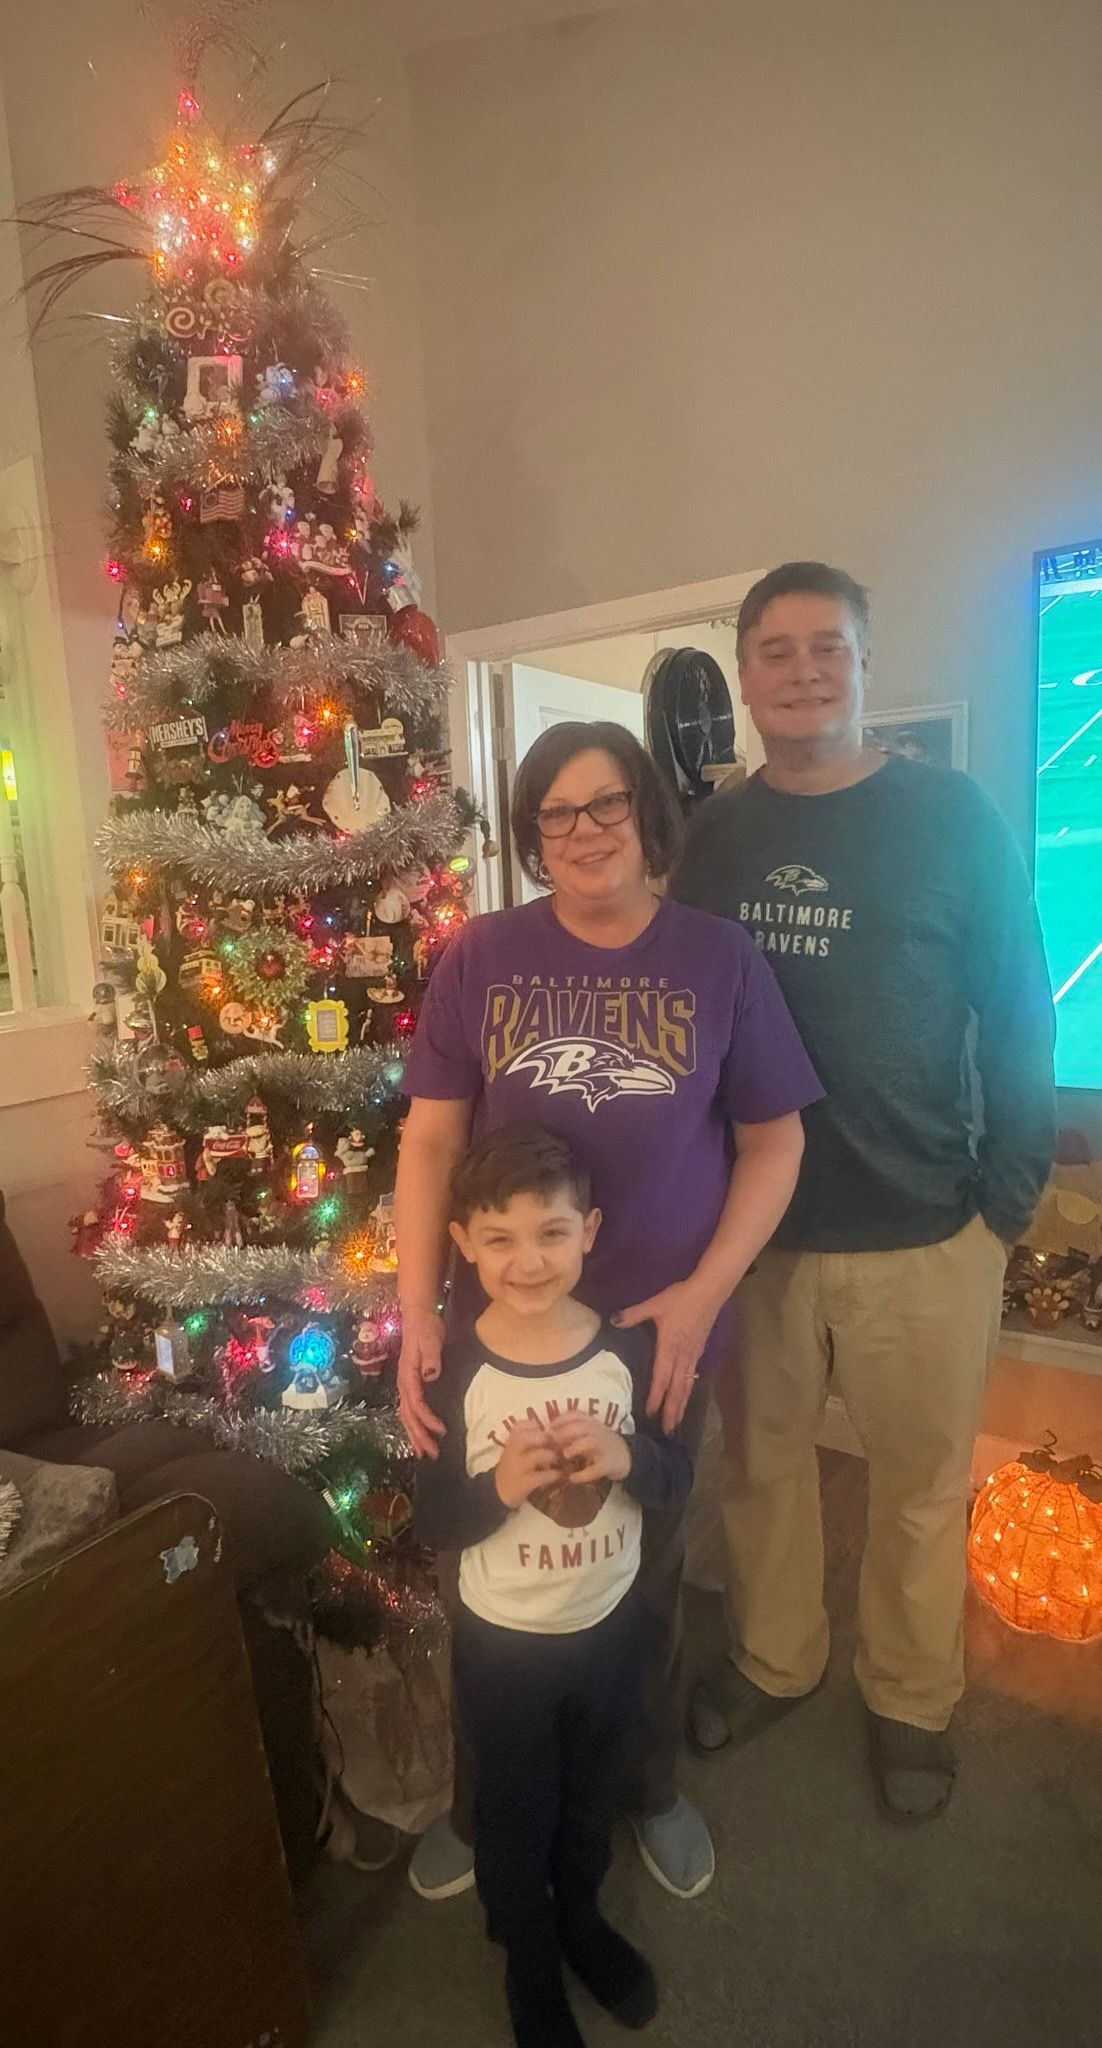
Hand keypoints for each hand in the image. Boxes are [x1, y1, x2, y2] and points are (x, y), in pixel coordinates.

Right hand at [398, 1305, 446, 1458]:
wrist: (418, 1316)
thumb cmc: (425, 1327)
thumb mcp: (430, 1339)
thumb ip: (431, 1357)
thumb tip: (430, 1375)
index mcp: (408, 1375)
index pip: (417, 1404)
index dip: (428, 1419)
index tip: (441, 1431)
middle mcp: (404, 1383)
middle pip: (408, 1416)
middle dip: (419, 1436)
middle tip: (431, 1454)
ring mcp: (405, 1385)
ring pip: (406, 1416)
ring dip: (415, 1435)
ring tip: (424, 1453)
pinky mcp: (411, 1384)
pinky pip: (410, 1410)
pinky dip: (414, 1425)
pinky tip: (421, 1434)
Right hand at [494, 1422, 565, 1508]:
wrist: (499, 1492)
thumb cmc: (512, 1467)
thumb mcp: (515, 1451)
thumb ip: (528, 1440)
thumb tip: (550, 1431)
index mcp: (510, 1443)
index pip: (518, 1427)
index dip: (532, 1425)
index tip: (545, 1429)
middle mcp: (511, 1454)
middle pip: (523, 1438)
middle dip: (542, 1438)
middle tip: (555, 1442)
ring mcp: (516, 1469)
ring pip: (534, 1456)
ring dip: (549, 1456)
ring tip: (557, 1458)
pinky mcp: (522, 1484)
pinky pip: (539, 1477)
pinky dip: (551, 1475)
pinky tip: (558, 1474)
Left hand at [547, 1412, 630, 1484]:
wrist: (627, 1456)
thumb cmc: (601, 1444)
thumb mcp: (588, 1433)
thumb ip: (571, 1432)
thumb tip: (546, 1435)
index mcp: (592, 1423)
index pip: (576, 1415)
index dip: (561, 1420)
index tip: (549, 1427)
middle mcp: (599, 1432)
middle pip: (582, 1427)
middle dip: (566, 1432)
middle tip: (552, 1441)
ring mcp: (605, 1448)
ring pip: (591, 1443)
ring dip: (576, 1447)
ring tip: (565, 1455)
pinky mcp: (609, 1465)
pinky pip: (597, 1468)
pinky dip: (584, 1474)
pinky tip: (573, 1478)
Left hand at [614, 1278, 719, 1432]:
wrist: (709, 1291)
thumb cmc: (681, 1298)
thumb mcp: (655, 1304)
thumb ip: (634, 1314)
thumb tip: (613, 1321)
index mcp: (669, 1347)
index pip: (662, 1378)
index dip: (656, 1397)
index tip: (651, 1414)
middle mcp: (682, 1356)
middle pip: (677, 1389)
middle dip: (672, 1411)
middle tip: (667, 1431)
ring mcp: (692, 1355)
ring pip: (686, 1386)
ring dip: (681, 1405)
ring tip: (676, 1422)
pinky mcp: (698, 1351)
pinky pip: (692, 1377)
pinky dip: (688, 1391)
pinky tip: (685, 1396)